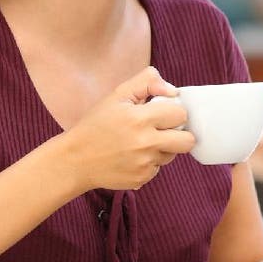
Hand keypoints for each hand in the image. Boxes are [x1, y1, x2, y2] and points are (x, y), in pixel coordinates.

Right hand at [54, 66, 195, 191]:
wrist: (74, 160)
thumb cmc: (97, 124)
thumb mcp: (118, 96)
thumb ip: (147, 82)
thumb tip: (173, 91)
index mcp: (140, 118)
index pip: (181, 114)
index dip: (172, 112)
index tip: (160, 113)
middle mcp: (145, 143)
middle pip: (187, 140)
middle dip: (178, 133)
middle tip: (161, 130)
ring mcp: (144, 164)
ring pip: (173, 155)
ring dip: (163, 148)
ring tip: (140, 143)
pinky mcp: (141, 179)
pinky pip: (158, 169)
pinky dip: (150, 163)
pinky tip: (132, 157)